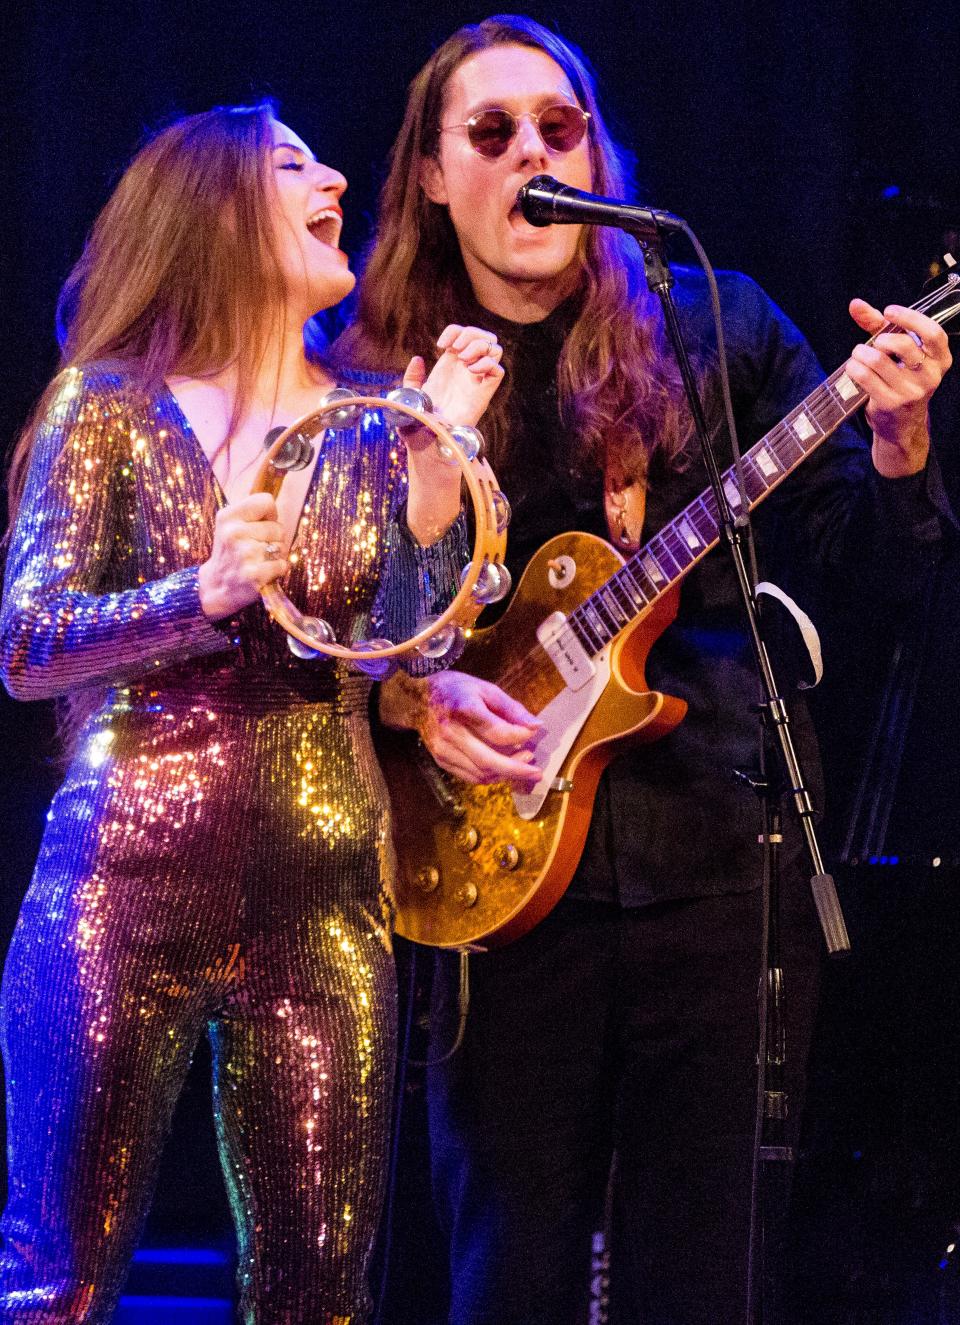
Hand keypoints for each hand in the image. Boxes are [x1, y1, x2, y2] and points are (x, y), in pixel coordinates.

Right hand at [198, 493, 287, 619]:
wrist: (216, 586)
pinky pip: (282, 565)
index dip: (270, 515)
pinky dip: (278, 570)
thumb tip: (276, 510)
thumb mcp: (230, 525)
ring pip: (281, 547)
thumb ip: (252, 513)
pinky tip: (263, 572)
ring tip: (258, 561)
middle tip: (256, 550)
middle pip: (278, 528)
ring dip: (275, 556)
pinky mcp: (254, 575)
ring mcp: (244, 554)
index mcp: (228, 517)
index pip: (266, 502)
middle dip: (274, 539)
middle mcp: (234, 533)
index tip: (261, 526)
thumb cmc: (230, 553)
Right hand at [379, 670, 543, 788]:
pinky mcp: (441, 760)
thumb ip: (511, 708)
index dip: (520, 736)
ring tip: (523, 765)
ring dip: (506, 774)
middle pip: (489, 760)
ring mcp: (444, 750)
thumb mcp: (484, 689)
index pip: (498, 732)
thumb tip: (535, 726)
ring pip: (481, 773)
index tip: (533, 733)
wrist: (416, 699)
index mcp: (464, 709)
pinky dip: (490, 777)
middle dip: (517, 768)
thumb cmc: (454, 690)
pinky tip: (503, 769)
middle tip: (537, 771)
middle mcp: (452, 733)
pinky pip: (470, 776)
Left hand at [400, 326, 503, 543]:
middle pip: (482, 336)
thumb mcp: (409, 396)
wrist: (427, 446)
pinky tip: (471, 371)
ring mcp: (476, 382)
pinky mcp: (484, 394)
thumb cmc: (417, 425)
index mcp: (448, 367)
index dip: (455, 331)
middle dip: (471, 334)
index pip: (462, 335)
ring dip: (480, 346)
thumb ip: (412, 378)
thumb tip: (419, 359)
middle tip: (455, 350)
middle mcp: (465, 371)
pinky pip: (498, 370)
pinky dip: (488, 363)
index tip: (441, 344)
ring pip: (494, 348)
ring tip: (463, 359)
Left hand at [846, 299, 951, 476]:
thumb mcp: (897, 353)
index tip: (889, 311)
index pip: (933, 333)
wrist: (900, 425)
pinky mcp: (891, 404)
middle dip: (881, 338)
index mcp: (940, 360)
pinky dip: (854, 367)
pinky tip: (852, 367)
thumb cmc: (899, 381)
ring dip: (861, 352)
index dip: (910, 318)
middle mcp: (930, 376)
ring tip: (858, 354)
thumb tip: (855, 304)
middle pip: (903, 344)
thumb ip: (879, 326)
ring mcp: (911, 392)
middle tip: (874, 343)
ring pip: (879, 359)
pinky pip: (865, 376)